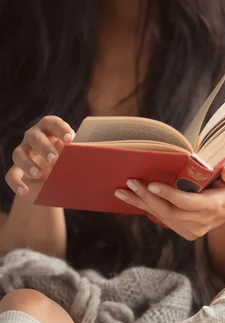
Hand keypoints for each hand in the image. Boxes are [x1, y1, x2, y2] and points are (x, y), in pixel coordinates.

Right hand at [2, 116, 73, 257]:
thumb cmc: (69, 163)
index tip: (70, 140)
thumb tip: (107, 161)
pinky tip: (25, 192)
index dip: (60, 129)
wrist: (54, 180)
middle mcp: (33, 138)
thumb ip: (84, 156)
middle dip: (45, 148)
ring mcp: (23, 153)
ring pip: (18, 153)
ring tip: (39, 174)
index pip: (52, 123)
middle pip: (34, 137)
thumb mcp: (76, 159)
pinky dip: (17, 183)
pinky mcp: (16, 170)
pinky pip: (11, 175)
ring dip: (28, 163)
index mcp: (50, 130)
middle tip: (56, 160)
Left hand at [114, 165, 224, 239]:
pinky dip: (146, 209)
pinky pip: (163, 220)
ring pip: (162, 217)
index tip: (152, 184)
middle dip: (148, 198)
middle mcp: (200, 222)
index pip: (187, 202)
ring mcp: (191, 230)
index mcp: (212, 207)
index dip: (169, 194)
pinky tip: (131, 198)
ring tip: (121, 191)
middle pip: (169, 212)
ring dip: (141, 204)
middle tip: (130, 182)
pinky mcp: (185, 232)